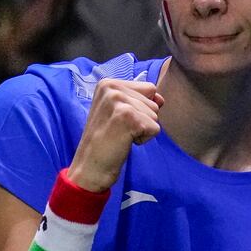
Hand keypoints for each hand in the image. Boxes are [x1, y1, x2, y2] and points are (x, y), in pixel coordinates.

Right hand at [67, 77, 162, 191]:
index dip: (141, 108)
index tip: (119, 120)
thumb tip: (161, 99)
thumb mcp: (118, 112)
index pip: (149, 88)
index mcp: (107, 83)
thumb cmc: (104, 141)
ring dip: (142, 130)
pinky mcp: (128, 117)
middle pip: (153, 102)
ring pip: (155, 115)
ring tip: (121, 135)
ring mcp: (119, 101)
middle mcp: (112, 88)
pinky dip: (143, 139)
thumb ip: (140, 100)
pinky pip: (155, 128)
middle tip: (119, 130)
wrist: (89, 166)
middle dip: (142, 119)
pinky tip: (124, 141)